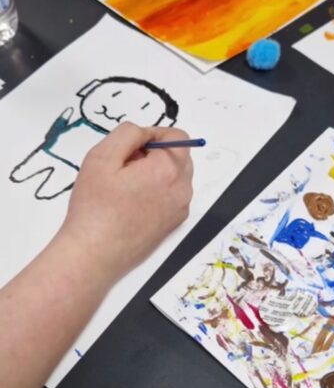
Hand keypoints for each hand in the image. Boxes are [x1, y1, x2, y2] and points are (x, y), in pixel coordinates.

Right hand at [59, 122, 192, 279]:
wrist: (96, 254)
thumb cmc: (95, 206)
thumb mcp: (102, 156)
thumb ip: (128, 133)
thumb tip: (145, 134)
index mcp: (169, 170)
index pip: (178, 137)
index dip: (155, 134)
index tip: (134, 145)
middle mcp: (183, 189)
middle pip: (179, 157)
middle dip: (156, 154)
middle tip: (126, 166)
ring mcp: (181, 209)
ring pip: (176, 177)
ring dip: (156, 173)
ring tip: (127, 187)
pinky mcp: (175, 224)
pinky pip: (173, 196)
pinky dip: (159, 192)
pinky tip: (133, 203)